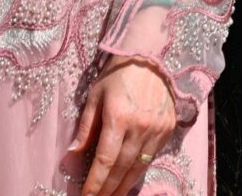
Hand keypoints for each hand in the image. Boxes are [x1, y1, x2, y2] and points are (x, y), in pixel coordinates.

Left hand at [68, 57, 177, 195]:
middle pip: (122, 168)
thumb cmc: (116, 76)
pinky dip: (140, 170)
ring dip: (125, 186)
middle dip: (109, 189)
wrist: (149, 58)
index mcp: (118, 117)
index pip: (105, 159)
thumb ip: (86, 127)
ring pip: (139, 166)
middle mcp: (140, 126)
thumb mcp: (95, 97)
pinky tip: (130, 180)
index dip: (95, 182)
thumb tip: (74, 153)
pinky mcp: (168, 128)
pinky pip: (152, 156)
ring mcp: (157, 128)